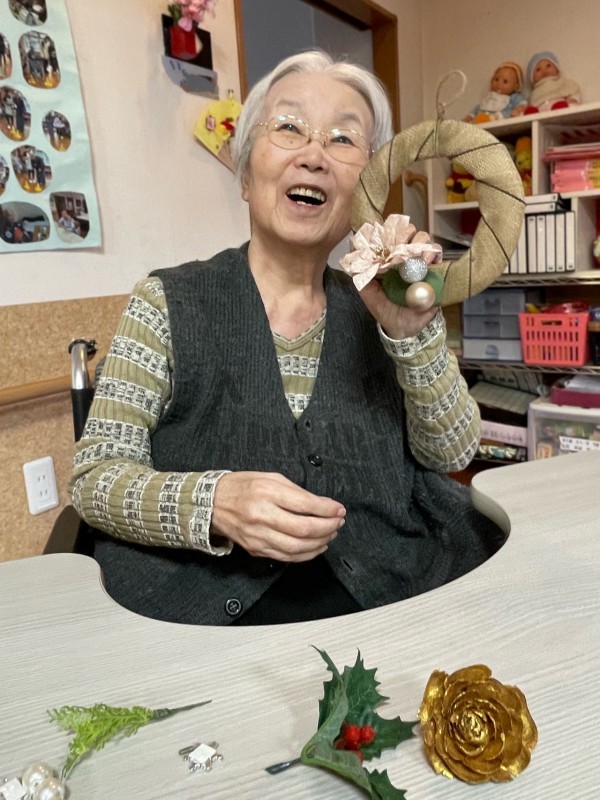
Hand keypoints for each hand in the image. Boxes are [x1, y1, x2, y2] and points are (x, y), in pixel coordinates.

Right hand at [211, 472, 345, 561]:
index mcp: (266, 492)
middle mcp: (261, 515)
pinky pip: (286, 557)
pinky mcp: (255, 549)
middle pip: (303, 529)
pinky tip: (316, 546)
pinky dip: (306, 554)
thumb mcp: (270, 477)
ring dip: (320, 543)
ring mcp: (257, 535)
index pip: (305, 504)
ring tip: (330, 534)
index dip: (327, 509)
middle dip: (328, 527)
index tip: (339, 509)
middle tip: (338, 522)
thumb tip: (323, 504)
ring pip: (297, 547)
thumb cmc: (242, 487)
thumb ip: (297, 491)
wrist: (213, 503)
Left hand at [358, 227, 438, 338]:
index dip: (385, 231)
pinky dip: (432, 251)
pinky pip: (436, 252)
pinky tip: (426, 260)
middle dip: (402, 233)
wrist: (404, 327)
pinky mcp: (434, 268)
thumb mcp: (368, 292)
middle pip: (406, 230)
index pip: (387, 234)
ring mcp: (419, 260)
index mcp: (386, 258)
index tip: (382, 238)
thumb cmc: (384, 309)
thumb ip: (360, 274)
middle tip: (398, 244)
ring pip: (422, 237)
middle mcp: (403, 255)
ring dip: (417, 241)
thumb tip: (353, 251)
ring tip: (412, 254)